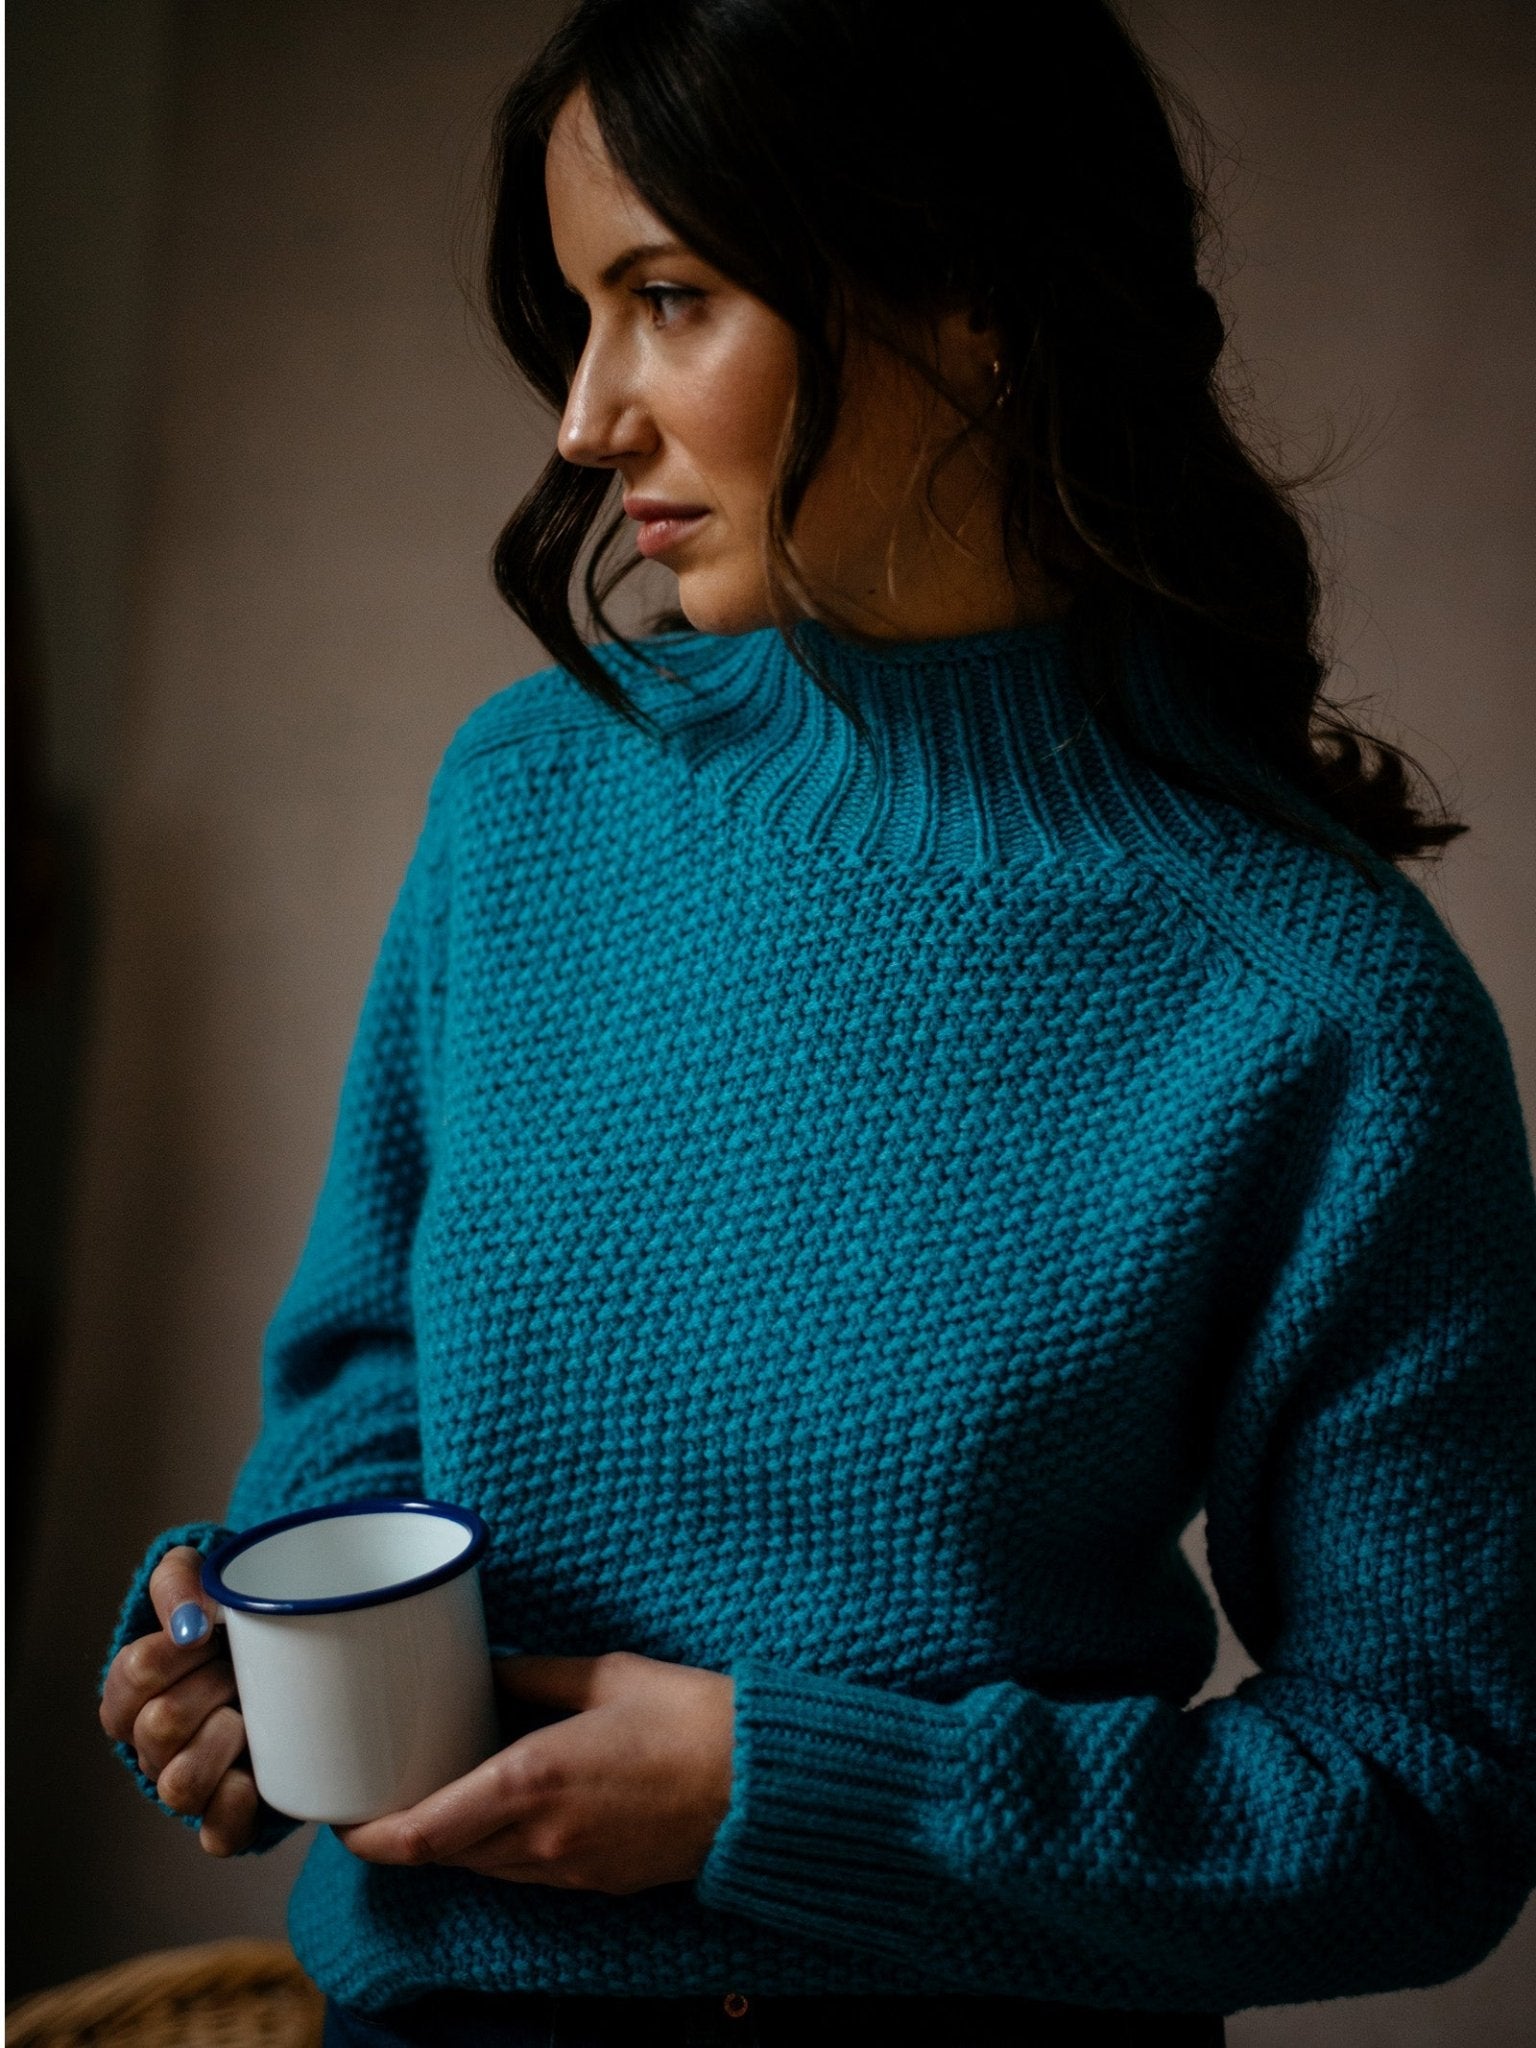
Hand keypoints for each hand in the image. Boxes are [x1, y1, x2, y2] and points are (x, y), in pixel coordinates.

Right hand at [98, 1545, 259, 1855]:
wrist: (295, 1653)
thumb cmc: (235, 1617)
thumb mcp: (202, 1576)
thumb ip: (182, 1580)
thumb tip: (190, 1619)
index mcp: (134, 1689)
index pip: (133, 1674)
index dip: (174, 1650)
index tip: (208, 1631)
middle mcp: (152, 1743)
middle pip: (159, 1727)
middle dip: (209, 1688)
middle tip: (238, 1667)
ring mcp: (188, 1782)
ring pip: (180, 1784)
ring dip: (219, 1742)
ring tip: (247, 1714)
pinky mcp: (227, 1816)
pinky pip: (217, 1834)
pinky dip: (233, 1808)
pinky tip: (252, 1776)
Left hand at [335, 1649, 734, 1894]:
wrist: (761, 1783)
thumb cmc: (689, 1717)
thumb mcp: (604, 1674)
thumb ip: (534, 1673)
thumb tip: (486, 1667)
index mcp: (529, 1779)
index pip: (419, 1834)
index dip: (368, 1836)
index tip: (343, 1819)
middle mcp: (538, 1836)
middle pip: (442, 1856)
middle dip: (407, 1832)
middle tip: (390, 1792)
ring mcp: (568, 1867)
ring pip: (482, 1867)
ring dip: (455, 1841)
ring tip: (448, 1794)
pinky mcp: (597, 1881)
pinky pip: (526, 1872)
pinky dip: (502, 1848)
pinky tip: (514, 1809)